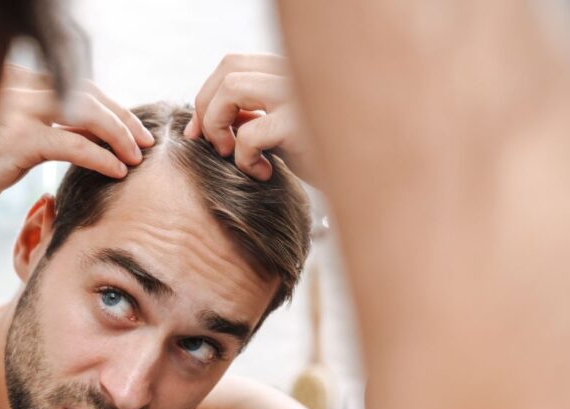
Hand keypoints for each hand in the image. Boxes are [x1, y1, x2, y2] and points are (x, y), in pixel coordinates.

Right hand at [0, 64, 153, 216]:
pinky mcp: (14, 142)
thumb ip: (35, 122)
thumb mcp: (4, 136)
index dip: (106, 103)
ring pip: (83, 112)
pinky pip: (72, 144)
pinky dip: (101, 157)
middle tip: (143, 141)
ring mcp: (12, 110)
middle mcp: (11, 84)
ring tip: (136, 157)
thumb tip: (80, 129)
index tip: (129, 126)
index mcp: (10, 77)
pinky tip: (117, 171)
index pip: (71, 81)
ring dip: (117, 134)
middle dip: (119, 116)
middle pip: (83, 91)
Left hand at [185, 54, 317, 184]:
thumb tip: (203, 120)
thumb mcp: (282, 134)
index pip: (233, 63)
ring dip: (217, 125)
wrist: (369, 183)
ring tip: (233, 155)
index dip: (206, 96)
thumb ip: (252, 117)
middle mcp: (298, 73)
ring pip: (231, 88)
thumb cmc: (326, 161)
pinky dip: (243, 158)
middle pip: (228, 67)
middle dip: (205, 108)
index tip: (200, 133)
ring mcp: (300, 94)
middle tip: (215, 146)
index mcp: (292, 71)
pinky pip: (248, 132)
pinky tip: (263, 174)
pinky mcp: (301, 123)